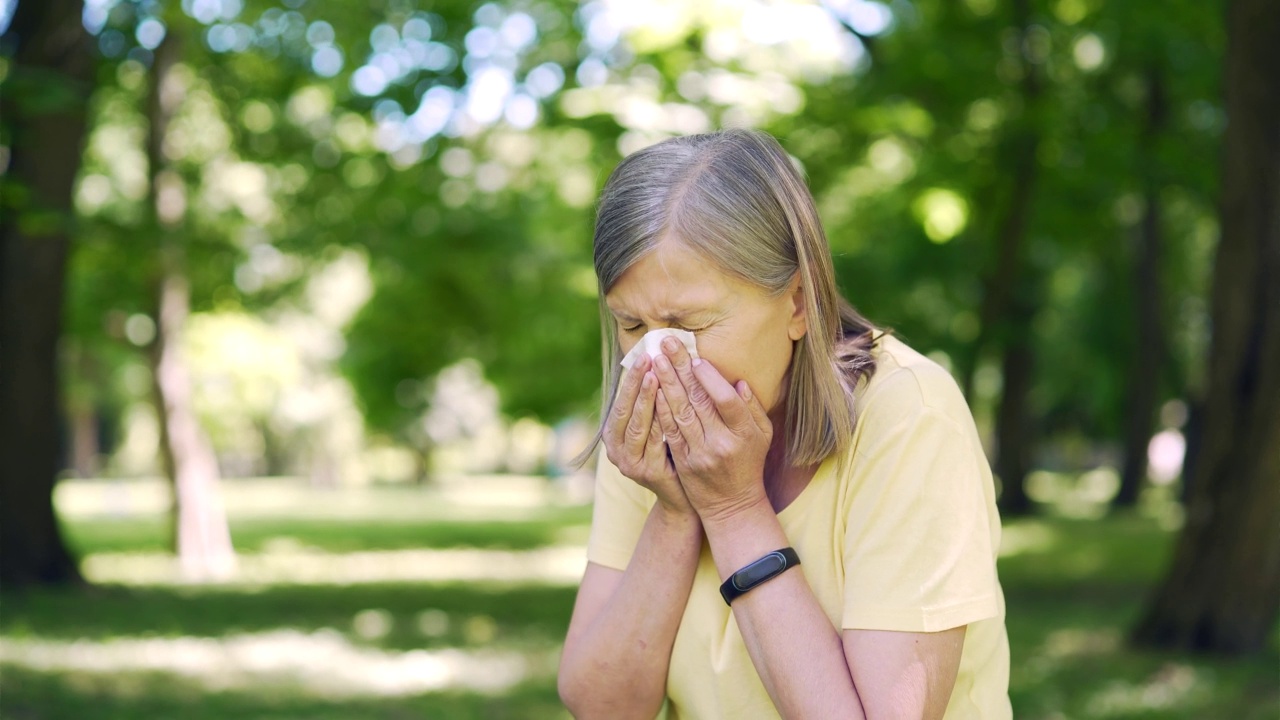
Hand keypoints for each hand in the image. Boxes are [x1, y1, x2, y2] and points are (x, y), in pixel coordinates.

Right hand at [602, 353, 692, 514]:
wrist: (683, 496)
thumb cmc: (671, 454)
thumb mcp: (655, 428)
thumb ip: (650, 404)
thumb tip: (655, 361)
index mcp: (613, 436)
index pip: (620, 402)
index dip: (631, 379)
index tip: (644, 354)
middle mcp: (615, 450)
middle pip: (625, 412)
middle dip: (637, 384)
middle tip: (649, 358)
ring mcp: (630, 464)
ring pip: (639, 426)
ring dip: (647, 399)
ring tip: (657, 376)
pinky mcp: (647, 473)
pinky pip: (656, 442)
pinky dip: (662, 422)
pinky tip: (671, 405)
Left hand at [651, 337, 773, 522]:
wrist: (732, 504)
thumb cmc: (750, 462)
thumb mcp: (763, 435)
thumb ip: (753, 408)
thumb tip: (739, 382)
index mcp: (744, 434)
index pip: (726, 401)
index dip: (710, 379)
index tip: (696, 359)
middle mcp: (721, 443)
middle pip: (698, 401)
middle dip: (681, 369)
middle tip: (668, 343)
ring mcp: (700, 453)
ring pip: (680, 413)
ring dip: (665, 383)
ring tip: (656, 359)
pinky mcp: (683, 461)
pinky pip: (669, 430)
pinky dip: (660, 408)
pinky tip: (652, 389)